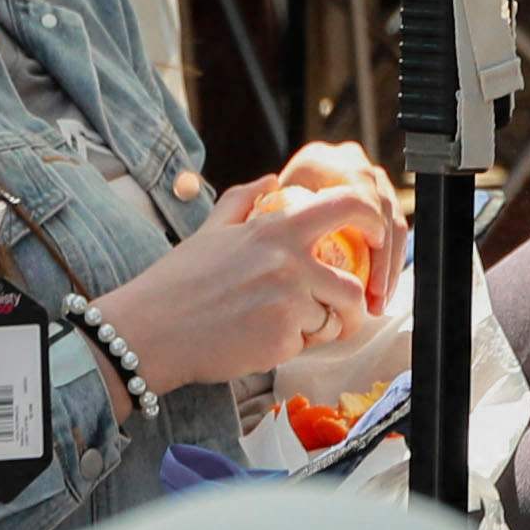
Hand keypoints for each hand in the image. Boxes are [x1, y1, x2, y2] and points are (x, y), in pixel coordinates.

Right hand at [97, 192, 395, 397]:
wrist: (150, 331)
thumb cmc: (178, 282)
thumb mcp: (210, 230)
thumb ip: (243, 200)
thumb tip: (270, 180)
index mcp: (277, 230)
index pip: (348, 208)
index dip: (376, 222)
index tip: (379, 238)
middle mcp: (289, 264)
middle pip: (351, 287)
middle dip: (349, 307)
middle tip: (333, 315)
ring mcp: (288, 304)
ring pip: (331, 322)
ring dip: (316, 330)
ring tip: (279, 327)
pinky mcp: (281, 341)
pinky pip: (306, 347)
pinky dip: (290, 348)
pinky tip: (258, 342)